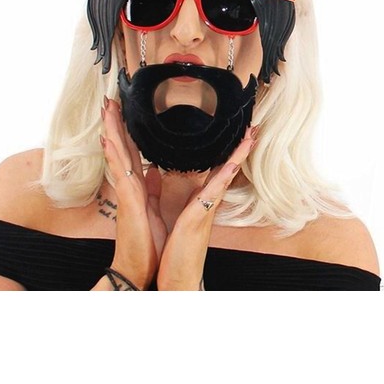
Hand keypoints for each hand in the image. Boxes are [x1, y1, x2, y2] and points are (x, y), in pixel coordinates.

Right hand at [102, 97, 166, 289]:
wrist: (137, 266)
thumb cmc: (146, 241)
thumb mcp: (152, 209)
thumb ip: (152, 188)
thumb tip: (153, 171)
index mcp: (137, 186)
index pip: (131, 152)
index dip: (127, 132)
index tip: (122, 113)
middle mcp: (128, 185)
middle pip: (121, 148)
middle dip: (115, 124)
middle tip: (110, 101)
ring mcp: (125, 192)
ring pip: (117, 154)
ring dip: (111, 131)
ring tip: (107, 109)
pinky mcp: (128, 201)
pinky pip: (120, 173)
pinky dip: (113, 155)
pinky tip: (107, 139)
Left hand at [157, 129, 255, 289]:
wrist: (177, 280)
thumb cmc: (174, 252)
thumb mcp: (167, 215)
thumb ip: (162, 191)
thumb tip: (156, 171)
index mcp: (198, 201)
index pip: (214, 170)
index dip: (224, 151)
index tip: (234, 134)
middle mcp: (207, 203)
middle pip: (226, 169)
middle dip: (239, 149)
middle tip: (251, 128)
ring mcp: (206, 210)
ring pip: (225, 176)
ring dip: (238, 155)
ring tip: (249, 136)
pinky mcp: (199, 218)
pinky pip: (214, 193)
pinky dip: (224, 177)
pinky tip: (232, 164)